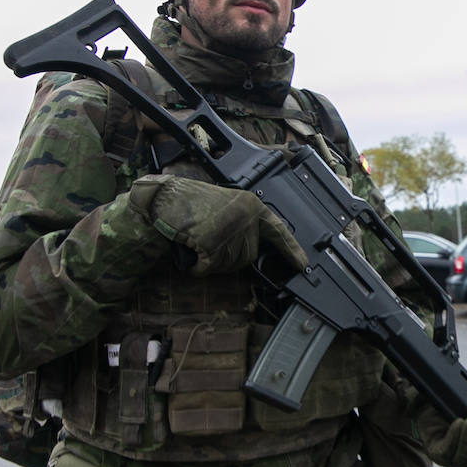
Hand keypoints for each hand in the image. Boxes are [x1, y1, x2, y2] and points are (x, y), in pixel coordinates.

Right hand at [128, 175, 308, 275]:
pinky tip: (189, 250)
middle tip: (208, 239)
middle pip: (248, 256)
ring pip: (228, 264)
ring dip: (211, 261)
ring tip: (197, 239)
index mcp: (252, 205)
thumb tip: (255, 251)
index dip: (291, 249)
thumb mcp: (228, 207)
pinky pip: (208, 268)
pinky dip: (197, 266)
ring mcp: (230, 229)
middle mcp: (246, 216)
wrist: (164, 198)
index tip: (302, 264)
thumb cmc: (191, 203)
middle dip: (228, 256)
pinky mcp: (212, 242)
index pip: (278, 230)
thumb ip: (245, 223)